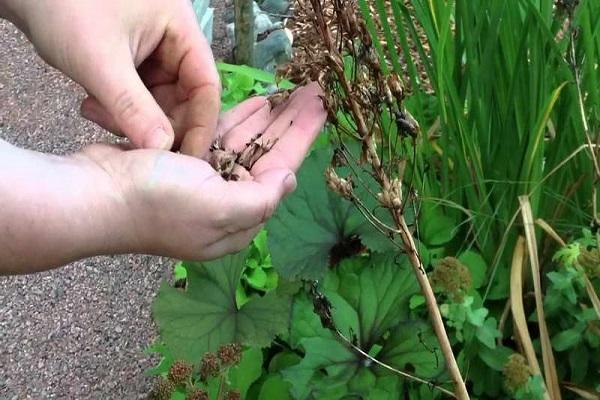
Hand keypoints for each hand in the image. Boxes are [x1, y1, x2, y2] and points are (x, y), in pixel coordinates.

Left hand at [6, 0, 219, 155]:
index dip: (202, 124)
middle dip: (158, 123)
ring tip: (95, 112)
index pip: (206, 84)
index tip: (188, 158)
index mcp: (180, 28)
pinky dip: (120, 109)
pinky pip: (138, 97)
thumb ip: (133, 107)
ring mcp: (152, 51)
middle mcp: (173, 40)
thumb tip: (162, 149)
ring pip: (159, 101)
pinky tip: (92, 106)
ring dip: (133, 119)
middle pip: (185, 97)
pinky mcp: (131, 61)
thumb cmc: (62, 8)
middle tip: (128, 138)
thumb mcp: (100, 61)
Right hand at [77, 83, 325, 260]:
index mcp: (237, 220)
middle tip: (311, 96)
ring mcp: (201, 184)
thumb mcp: (218, 209)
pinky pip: (217, 139)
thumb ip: (260, 199)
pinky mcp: (180, 164)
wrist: (94, 195)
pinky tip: (254, 105)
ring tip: (288, 95)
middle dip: (289, 126)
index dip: (302, 141)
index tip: (320, 113)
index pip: (280, 175)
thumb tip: (289, 181)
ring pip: (243, 146)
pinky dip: (235, 122)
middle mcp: (224, 205)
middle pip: (266, 158)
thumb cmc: (158, 203)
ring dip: (265, 121)